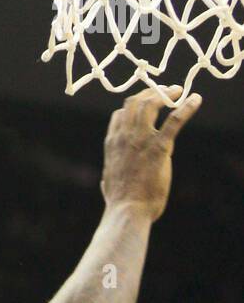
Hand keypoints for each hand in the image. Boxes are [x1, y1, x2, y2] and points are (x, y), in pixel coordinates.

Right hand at [101, 86, 200, 222]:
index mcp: (113, 143)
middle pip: (135, 102)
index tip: (147, 104)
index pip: (121, 114)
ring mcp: (141, 140)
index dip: (135, 105)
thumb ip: (110, 176)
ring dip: (166, 93)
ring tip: (178, 91)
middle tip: (166, 92)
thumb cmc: (119, 203)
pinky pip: (175, 120)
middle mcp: (125, 136)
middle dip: (151, 92)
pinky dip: (187, 107)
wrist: (127, 211)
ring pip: (151, 103)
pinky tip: (196, 100)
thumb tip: (106, 183)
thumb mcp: (109, 184)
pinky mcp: (159, 147)